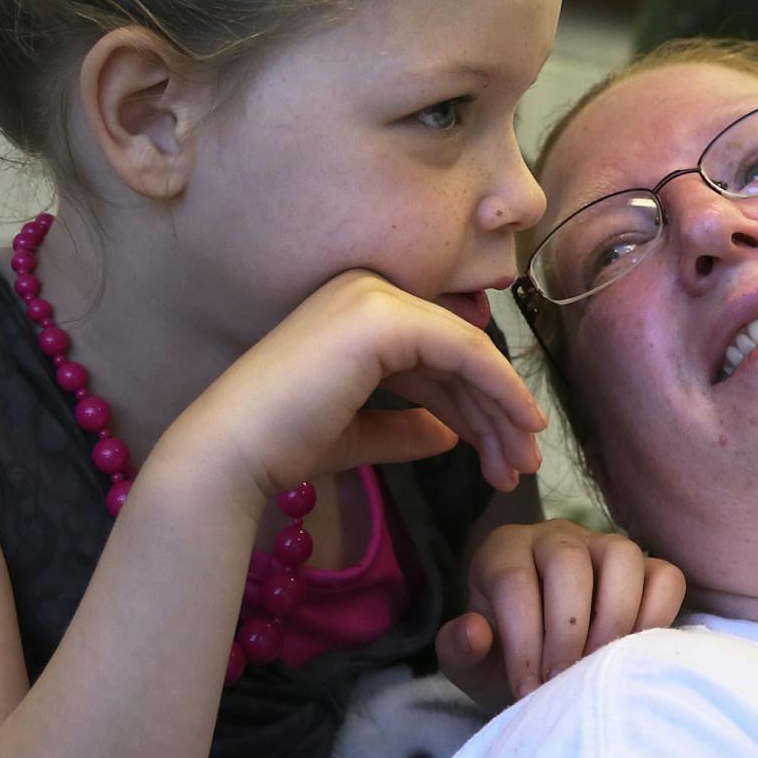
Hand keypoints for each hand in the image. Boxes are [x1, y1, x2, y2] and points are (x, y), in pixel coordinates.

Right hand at [172, 271, 545, 505]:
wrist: (234, 453)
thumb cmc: (283, 447)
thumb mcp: (357, 434)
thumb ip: (403, 427)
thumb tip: (447, 434)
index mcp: (354, 311)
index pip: (434, 356)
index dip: (475, 406)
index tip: (504, 457)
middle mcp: (366, 290)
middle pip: (455, 353)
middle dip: (494, 413)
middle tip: (521, 466)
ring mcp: (375, 297)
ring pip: (468, 353)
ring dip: (502, 412)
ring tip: (520, 466)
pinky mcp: (385, 316)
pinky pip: (465, 350)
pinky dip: (501, 388)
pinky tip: (523, 425)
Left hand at [437, 521, 685, 708]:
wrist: (544, 670)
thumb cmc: (505, 663)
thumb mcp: (472, 666)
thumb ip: (457, 649)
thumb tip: (474, 631)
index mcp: (504, 552)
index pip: (513, 581)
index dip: (522, 640)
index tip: (527, 690)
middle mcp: (555, 538)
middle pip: (567, 561)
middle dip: (566, 630)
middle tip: (562, 681)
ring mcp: (605, 547)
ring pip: (622, 555)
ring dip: (613, 618)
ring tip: (598, 665)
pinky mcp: (647, 569)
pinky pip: (665, 576)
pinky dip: (656, 615)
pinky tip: (631, 654)